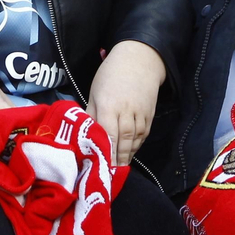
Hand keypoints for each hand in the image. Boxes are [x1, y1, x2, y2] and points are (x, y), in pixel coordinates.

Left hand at [86, 40, 165, 165]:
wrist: (139, 60)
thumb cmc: (110, 74)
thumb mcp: (95, 91)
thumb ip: (91, 113)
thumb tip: (84, 133)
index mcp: (109, 105)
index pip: (108, 134)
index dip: (106, 152)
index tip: (101, 167)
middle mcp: (126, 111)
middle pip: (123, 140)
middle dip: (117, 159)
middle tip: (110, 174)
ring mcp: (140, 113)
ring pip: (135, 140)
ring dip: (127, 155)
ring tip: (119, 168)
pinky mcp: (149, 114)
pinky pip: (143, 134)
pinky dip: (137, 145)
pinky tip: (130, 153)